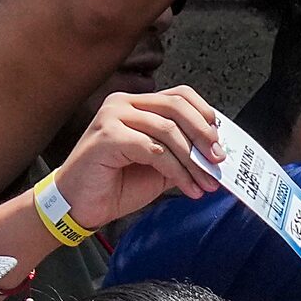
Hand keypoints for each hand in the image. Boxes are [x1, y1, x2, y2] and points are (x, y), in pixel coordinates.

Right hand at [51, 87, 223, 230]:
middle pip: (177, 107)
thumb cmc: (117, 182)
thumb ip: (184, 153)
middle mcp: (123, 103)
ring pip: (168, 130)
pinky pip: (154, 150)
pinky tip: (188, 188)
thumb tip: (217, 153)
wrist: (81, 204)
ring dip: (193, 161)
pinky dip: (177, 171)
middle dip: (203, 137)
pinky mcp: (107, 136)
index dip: (204, 115)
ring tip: (206, 183)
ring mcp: (112, 117)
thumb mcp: (161, 165)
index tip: (219, 142)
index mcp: (137, 104)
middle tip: (218, 162)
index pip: (180, 95)